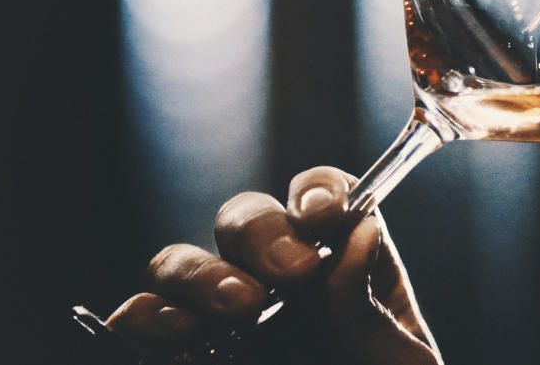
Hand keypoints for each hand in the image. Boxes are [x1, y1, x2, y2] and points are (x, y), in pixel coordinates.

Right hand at [106, 166, 441, 364]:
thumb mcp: (397, 364)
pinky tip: (180, 332)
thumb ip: (370, 308)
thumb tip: (360, 229)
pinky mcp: (180, 357)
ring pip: (183, 261)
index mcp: (345, 275)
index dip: (318, 191)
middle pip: (248, 219)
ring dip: (203, 272)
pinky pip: (142, 318)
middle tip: (293, 272)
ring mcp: (222, 322)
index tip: (325, 215)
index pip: (323, 200)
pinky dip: (148, 316)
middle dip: (264, 232)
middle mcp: (278, 288)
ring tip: (241, 308)